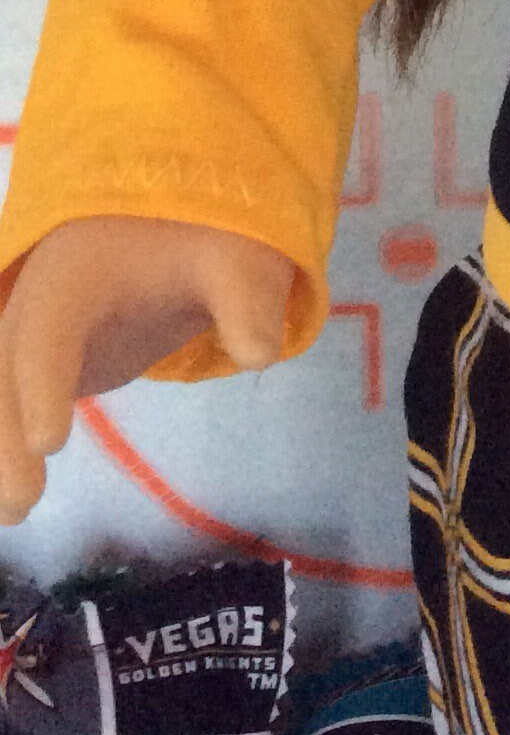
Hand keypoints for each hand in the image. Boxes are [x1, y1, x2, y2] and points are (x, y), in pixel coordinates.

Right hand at [0, 218, 293, 523]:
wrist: (179, 221)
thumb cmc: (208, 237)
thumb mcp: (239, 260)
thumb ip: (247, 302)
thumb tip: (260, 354)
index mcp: (78, 269)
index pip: (50, 326)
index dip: (42, 382)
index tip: (49, 442)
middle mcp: (40, 299)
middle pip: (6, 363)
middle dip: (5, 433)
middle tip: (22, 503)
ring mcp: (37, 331)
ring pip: (1, 384)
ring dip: (0, 446)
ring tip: (16, 513)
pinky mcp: (48, 361)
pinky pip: (14, 398)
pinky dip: (8, 440)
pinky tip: (12, 498)